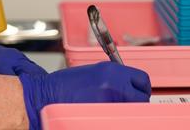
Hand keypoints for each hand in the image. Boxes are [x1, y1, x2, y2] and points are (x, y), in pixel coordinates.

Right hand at [19, 61, 151, 128]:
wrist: (47, 96)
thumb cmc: (64, 85)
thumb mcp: (94, 73)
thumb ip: (115, 77)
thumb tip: (129, 86)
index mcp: (113, 71)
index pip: (143, 80)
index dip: (140, 88)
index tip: (136, 92)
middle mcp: (116, 85)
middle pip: (143, 98)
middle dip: (136, 101)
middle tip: (126, 103)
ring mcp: (112, 102)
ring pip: (133, 110)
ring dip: (126, 110)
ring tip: (110, 108)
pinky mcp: (105, 115)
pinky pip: (120, 118)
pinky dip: (116, 117)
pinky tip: (104, 114)